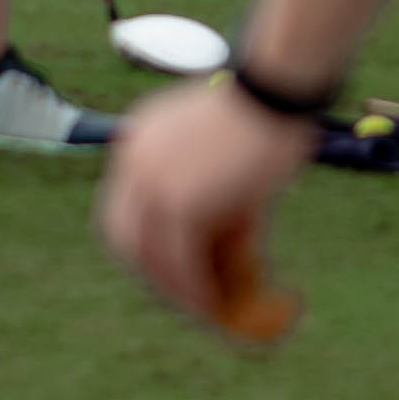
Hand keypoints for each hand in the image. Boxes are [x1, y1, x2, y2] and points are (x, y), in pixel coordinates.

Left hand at [101, 79, 312, 340]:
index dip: (143, 244)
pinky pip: (178, 260)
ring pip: (148, 253)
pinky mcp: (177, 202)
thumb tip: (230, 255)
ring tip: (205, 311)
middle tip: (183, 297)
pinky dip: (192, 289)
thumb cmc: (267, 118)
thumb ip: (220, 204)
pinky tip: (213, 308)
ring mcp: (149, 182)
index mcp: (138, 143)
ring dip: (173, 289)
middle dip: (150, 272)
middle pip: (122, 234)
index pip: (124, 206)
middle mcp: (132, 161)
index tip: (167, 268)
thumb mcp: (229, 160)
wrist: (275, 88)